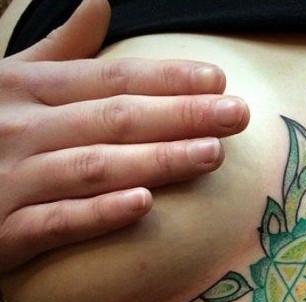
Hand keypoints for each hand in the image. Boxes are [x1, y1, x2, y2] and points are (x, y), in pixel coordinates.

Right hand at [0, 0, 248, 272]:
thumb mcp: (8, 80)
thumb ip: (58, 51)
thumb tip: (99, 4)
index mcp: (26, 89)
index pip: (110, 78)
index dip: (166, 78)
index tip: (218, 79)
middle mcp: (22, 129)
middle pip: (114, 118)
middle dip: (180, 115)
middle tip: (237, 115)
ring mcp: (13, 180)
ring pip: (94, 167)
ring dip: (155, 160)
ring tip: (211, 155)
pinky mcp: (5, 231)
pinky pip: (58, 222)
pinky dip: (98, 213)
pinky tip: (143, 205)